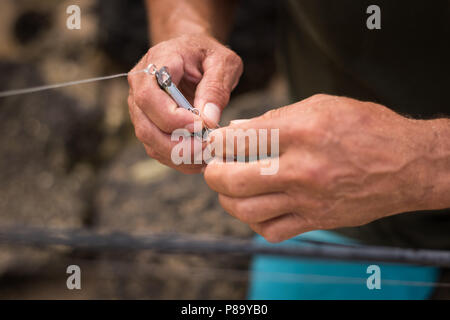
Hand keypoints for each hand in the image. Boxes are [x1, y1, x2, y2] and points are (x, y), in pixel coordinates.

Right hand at [128, 34, 242, 172]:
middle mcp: (140, 86)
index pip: (150, 96)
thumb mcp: (222, 62)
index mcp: (156, 63)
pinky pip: (157, 148)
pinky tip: (199, 159)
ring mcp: (140, 107)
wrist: (193, 55)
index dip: (172, 117)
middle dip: (177, 144)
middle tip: (206, 148)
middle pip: (146, 125)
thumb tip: (208, 119)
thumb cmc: (208, 56)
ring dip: (178, 155)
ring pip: (150, 141)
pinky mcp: (148, 124)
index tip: (201, 125)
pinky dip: (177, 159)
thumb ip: (216, 87)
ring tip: (206, 156)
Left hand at [204, 94, 436, 241]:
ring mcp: (309, 200)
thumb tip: (237, 130)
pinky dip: (255, 222)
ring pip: (246, 211)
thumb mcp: (321, 106)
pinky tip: (256, 208)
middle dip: (213, 173)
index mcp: (302, 132)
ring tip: (229, 188)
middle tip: (213, 166)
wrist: (408, 165)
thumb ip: (275, 118)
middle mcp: (302, 169)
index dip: (216, 142)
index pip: (240, 140)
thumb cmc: (366, 128)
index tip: (212, 142)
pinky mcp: (316, 220)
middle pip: (234, 180)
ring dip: (228, 199)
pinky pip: (271, 231)